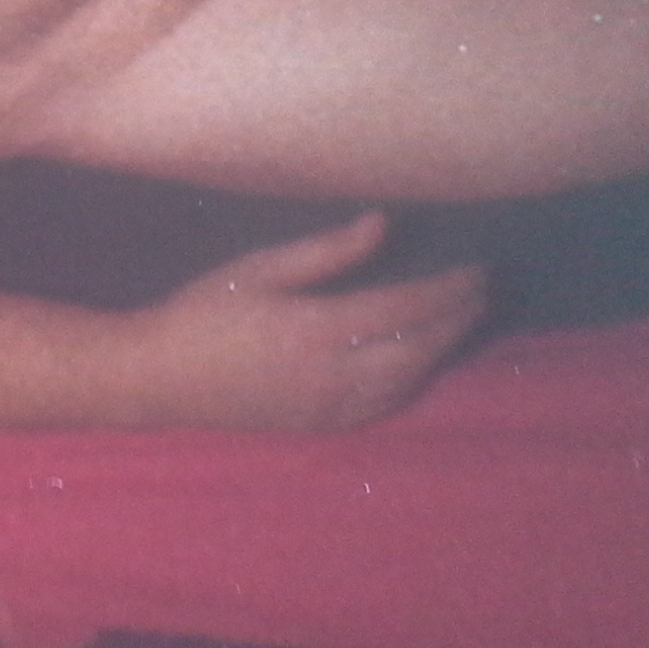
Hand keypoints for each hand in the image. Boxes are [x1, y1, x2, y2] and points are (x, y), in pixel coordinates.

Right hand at [140, 212, 485, 429]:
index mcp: (319, 329)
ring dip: (443, 348)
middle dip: (458, 318)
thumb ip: (327, 251)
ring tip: (465, 317)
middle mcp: (335, 375)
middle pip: (420, 347)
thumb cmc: (205, 311)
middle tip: (485, 289)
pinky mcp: (324, 422)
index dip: (449, 289)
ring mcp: (332, 406)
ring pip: (410, 379)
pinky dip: (416, 376)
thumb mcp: (260, 269)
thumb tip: (384, 225)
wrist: (163, 378)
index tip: (477, 267)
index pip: (408, 309)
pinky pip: (388, 401)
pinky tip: (423, 356)